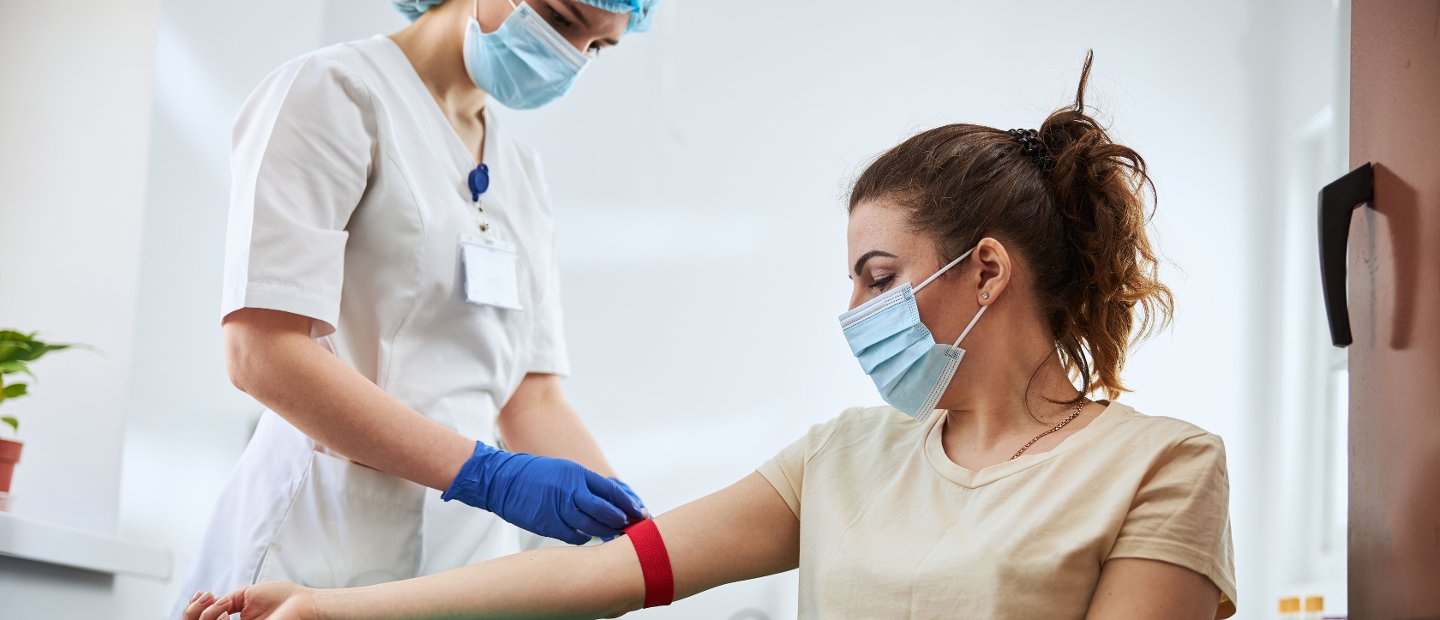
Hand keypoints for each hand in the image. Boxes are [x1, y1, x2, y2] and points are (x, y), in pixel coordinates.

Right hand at [182, 582, 314, 619]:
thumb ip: (227, 600)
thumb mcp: (247, 595)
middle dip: (196, 613)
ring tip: (222, 608)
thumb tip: (208, 604)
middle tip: (209, 599)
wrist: (304, 603)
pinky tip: (226, 615)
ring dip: (207, 618)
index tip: (203, 595)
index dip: (194, 610)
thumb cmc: (283, 598)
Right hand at [442, 441, 645, 543]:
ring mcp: (559, 509)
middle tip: (631, 528)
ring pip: (592, 526)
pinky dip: (583, 538)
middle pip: (606, 511)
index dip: (628, 504)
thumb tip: (610, 500)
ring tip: (615, 536)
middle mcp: (571, 491)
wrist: (502, 480)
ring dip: (606, 532)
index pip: (612, 491)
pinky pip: (573, 536)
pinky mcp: (548, 524)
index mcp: (577, 474)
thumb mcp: (565, 471)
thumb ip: (586, 485)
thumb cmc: (535, 475)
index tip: (640, 512)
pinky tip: (586, 538)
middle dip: (622, 521)